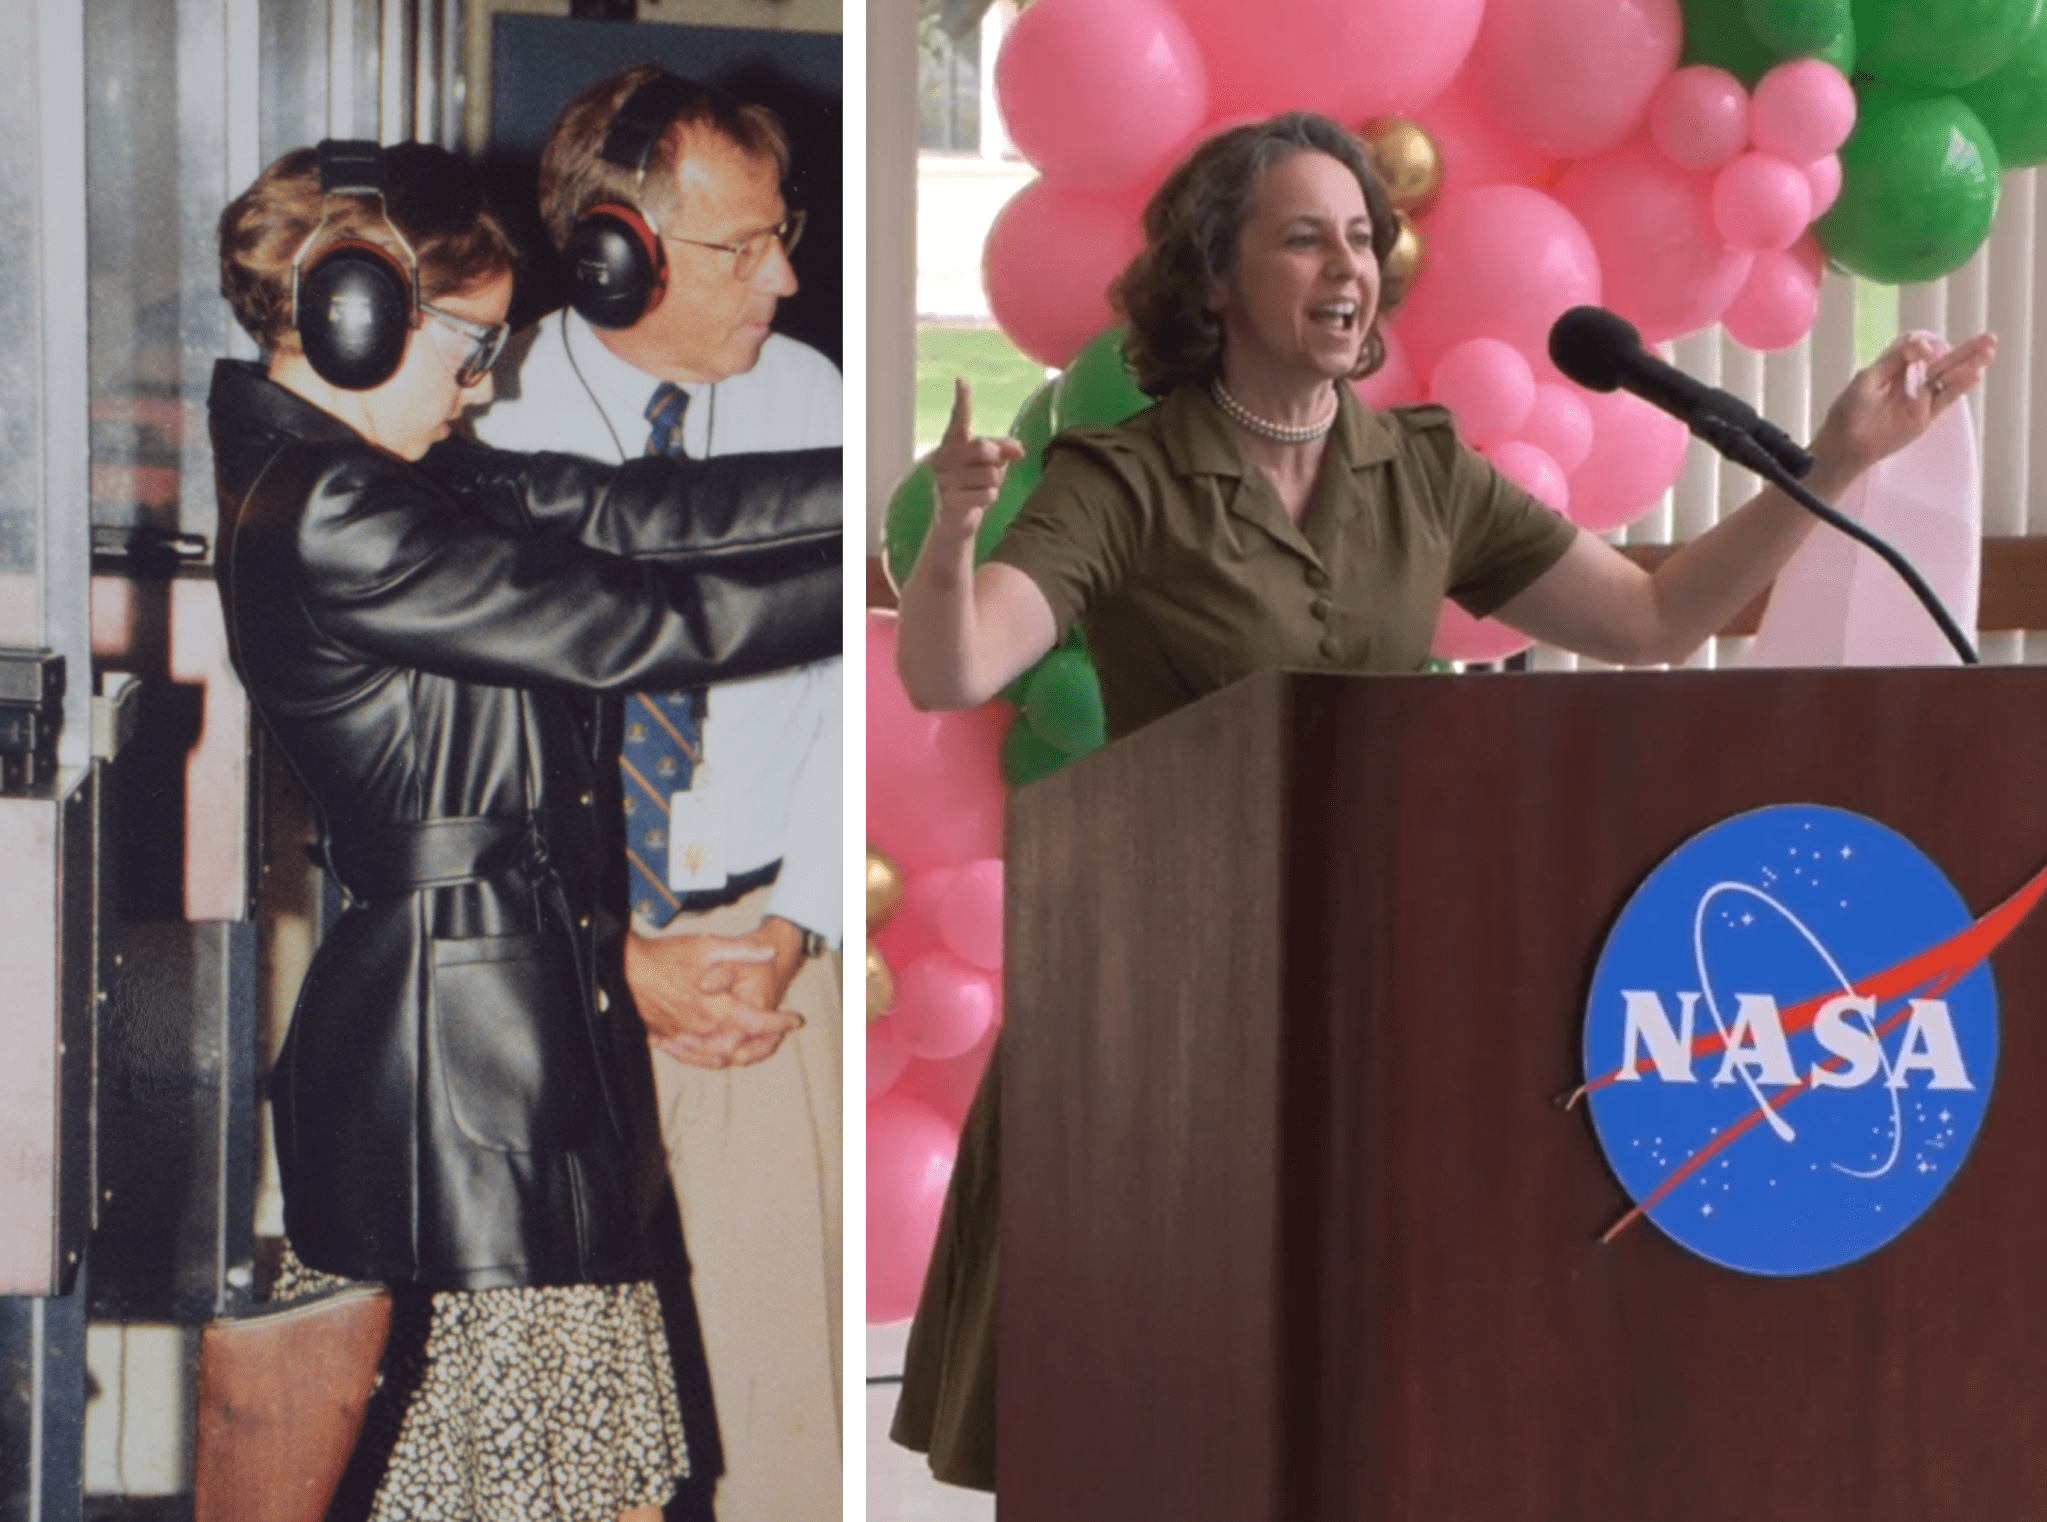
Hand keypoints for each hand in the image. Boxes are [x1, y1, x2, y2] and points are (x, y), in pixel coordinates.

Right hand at [623, 929, 801, 1070]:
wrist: (624, 970)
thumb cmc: (665, 957)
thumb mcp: (707, 945)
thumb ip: (741, 952)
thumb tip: (769, 953)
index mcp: (715, 1009)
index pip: (756, 1023)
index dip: (779, 1022)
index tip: (794, 1019)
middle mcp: (701, 1029)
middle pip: (739, 1047)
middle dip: (762, 1043)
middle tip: (776, 1034)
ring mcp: (682, 1037)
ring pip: (716, 1057)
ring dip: (737, 1054)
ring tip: (751, 1046)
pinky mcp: (665, 1039)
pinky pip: (690, 1057)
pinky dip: (706, 1059)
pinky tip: (714, 1056)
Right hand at [929, 378, 1024, 541]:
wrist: (956, 520)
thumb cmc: (974, 484)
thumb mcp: (992, 464)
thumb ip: (1005, 450)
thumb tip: (1020, 450)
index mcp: (953, 443)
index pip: (959, 420)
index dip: (962, 401)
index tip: (962, 380)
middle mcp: (943, 458)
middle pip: (985, 448)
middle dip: (996, 460)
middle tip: (991, 468)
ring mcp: (943, 480)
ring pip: (991, 476)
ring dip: (994, 485)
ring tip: (979, 490)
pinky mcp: (949, 501)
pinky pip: (988, 495)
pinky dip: (988, 500)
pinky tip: (975, 502)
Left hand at [1813, 329, 1997, 480]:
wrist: (1845, 444)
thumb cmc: (1850, 411)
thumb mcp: (1869, 378)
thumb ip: (1897, 359)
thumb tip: (1927, 345)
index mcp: (1896, 368)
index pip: (1921, 350)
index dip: (1927, 346)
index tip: (1926, 347)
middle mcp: (1912, 382)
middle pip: (1944, 363)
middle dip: (1966, 351)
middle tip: (1990, 339)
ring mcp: (1921, 400)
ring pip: (1949, 379)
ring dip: (1970, 365)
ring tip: (1990, 352)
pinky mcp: (1925, 417)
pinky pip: (1945, 399)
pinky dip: (1960, 387)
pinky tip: (1976, 374)